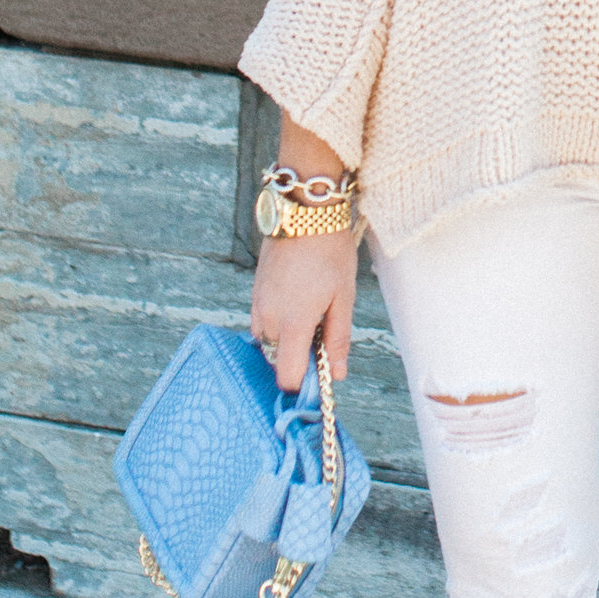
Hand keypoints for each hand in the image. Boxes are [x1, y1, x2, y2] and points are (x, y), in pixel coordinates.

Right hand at [249, 228, 358, 394]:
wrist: (304, 214)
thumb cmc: (329, 254)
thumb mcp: (343, 298)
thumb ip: (337, 339)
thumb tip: (336, 374)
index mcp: (293, 324)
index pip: (287, 376)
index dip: (303, 383)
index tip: (320, 374)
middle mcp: (269, 319)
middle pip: (278, 360)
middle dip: (298, 356)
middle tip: (323, 332)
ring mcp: (258, 305)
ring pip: (270, 341)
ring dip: (288, 339)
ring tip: (312, 313)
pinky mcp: (255, 293)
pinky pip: (264, 322)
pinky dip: (279, 322)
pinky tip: (299, 302)